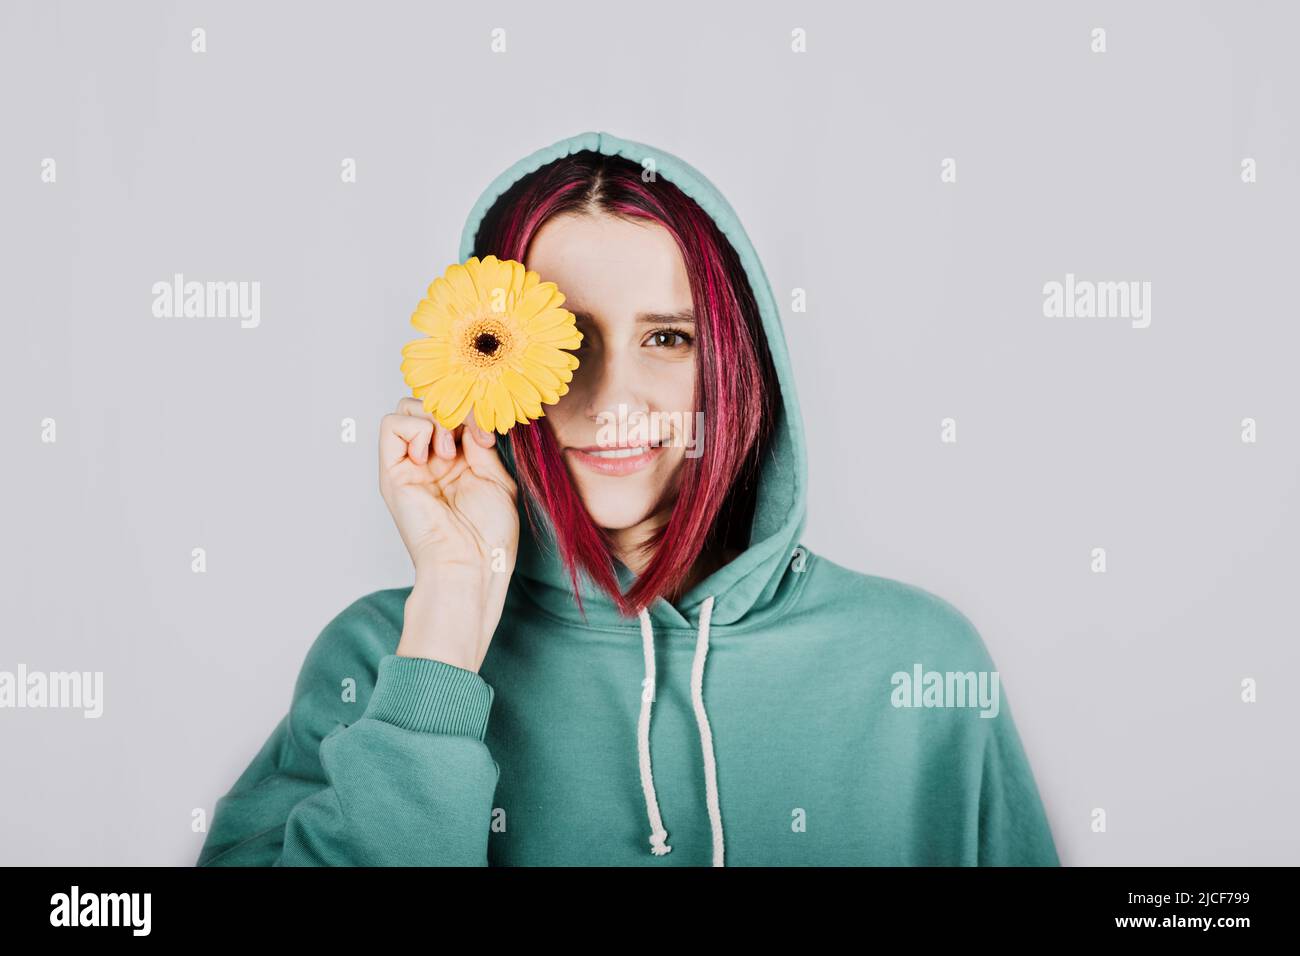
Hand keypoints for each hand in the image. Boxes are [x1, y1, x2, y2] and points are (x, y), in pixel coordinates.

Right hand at [378, 397, 519, 670]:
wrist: (470, 566)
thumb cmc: (488, 537)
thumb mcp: (496, 479)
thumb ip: (480, 444)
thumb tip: (468, 419)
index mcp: (457, 463)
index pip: (453, 413)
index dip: (471, 412)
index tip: (488, 434)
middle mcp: (430, 461)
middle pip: (427, 404)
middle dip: (452, 409)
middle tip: (470, 437)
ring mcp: (410, 465)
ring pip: (406, 408)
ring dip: (433, 418)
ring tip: (449, 450)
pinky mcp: (393, 473)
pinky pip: (391, 426)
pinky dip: (415, 429)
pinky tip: (432, 456)